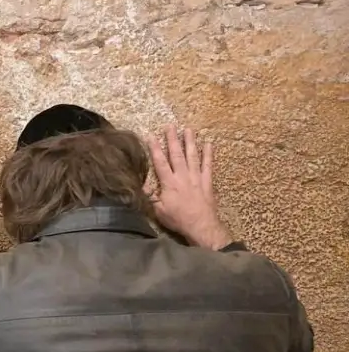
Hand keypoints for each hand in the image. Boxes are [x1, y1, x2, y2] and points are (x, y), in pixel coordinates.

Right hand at [146, 124, 231, 249]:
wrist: (200, 226)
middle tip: (170, 126)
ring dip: (190, 142)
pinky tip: (209, 143)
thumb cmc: (177, 219)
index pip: (160, 162)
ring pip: (192, 156)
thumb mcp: (158, 211)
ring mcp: (196, 177)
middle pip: (176, 154)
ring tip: (188, 129)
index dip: (154, 148)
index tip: (150, 136)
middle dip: (172, 139)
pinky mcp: (207, 182)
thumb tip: (141, 186)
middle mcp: (182, 176)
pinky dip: (209, 154)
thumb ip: (150, 197)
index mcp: (169, 183)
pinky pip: (208, 165)